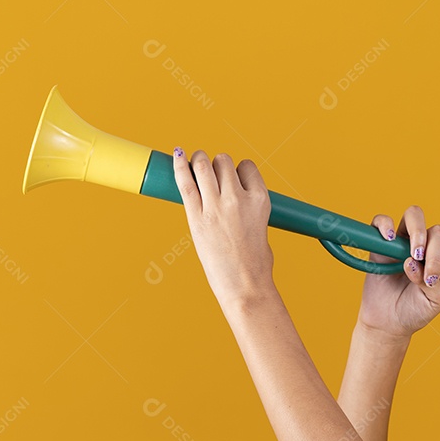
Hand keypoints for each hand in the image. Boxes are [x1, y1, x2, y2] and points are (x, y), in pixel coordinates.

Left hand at [173, 147, 273, 306]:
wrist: (245, 286)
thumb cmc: (256, 263)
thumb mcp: (262, 227)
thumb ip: (248, 208)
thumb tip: (233, 198)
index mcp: (260, 200)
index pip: (247, 167)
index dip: (239, 170)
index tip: (235, 179)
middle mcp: (238, 199)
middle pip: (224, 162)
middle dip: (218, 164)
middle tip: (213, 174)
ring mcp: (216, 207)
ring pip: (204, 165)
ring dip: (199, 160)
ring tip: (197, 163)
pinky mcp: (196, 218)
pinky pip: (185, 183)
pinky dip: (179, 165)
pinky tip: (177, 155)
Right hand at [357, 205, 439, 338]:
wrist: (388, 323)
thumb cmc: (415, 311)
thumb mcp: (435, 302)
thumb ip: (436, 284)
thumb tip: (417, 264)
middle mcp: (426, 245)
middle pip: (437, 230)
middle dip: (436, 252)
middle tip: (429, 274)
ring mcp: (404, 242)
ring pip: (414, 215)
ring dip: (418, 233)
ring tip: (413, 256)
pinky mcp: (382, 244)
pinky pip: (381, 221)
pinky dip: (385, 225)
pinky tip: (389, 239)